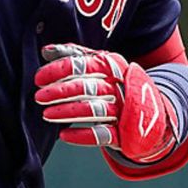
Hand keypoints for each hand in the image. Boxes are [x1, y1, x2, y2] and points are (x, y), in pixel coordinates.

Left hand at [34, 43, 177, 163]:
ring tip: (47, 114)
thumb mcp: (100, 63)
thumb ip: (74, 55)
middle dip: (60, 92)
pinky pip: (102, 135)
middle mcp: (119, 86)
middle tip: (39, 97)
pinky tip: (64, 135)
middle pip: (87, 87)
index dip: (58, 70)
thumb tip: (46, 51)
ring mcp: (123, 109)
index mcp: (113, 65)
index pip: (83, 64)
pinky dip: (82, 136)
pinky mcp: (124, 132)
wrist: (149, 108)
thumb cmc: (114, 81)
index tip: (39, 78)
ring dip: (68, 112)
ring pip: (94, 110)